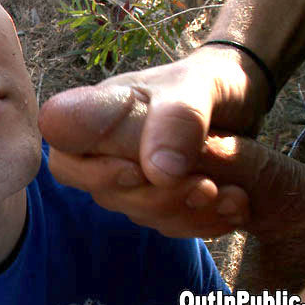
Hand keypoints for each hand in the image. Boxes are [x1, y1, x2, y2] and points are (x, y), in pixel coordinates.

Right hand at [38, 81, 250, 237]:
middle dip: (155, 198)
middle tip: (204, 184)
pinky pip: (168, 224)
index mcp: (101, 111)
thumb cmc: (211, 80)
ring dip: (186, 212)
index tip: (136, 169)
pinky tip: (235, 205)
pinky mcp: (158, 197)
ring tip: (231, 194)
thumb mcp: (201, 86)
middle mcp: (107, 146)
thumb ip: (178, 119)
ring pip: (137, 213)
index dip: (90, 170)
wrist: (242, 97)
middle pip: (102, 192)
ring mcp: (130, 175)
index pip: (62, 148)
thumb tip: (157, 172)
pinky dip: (203, 222)